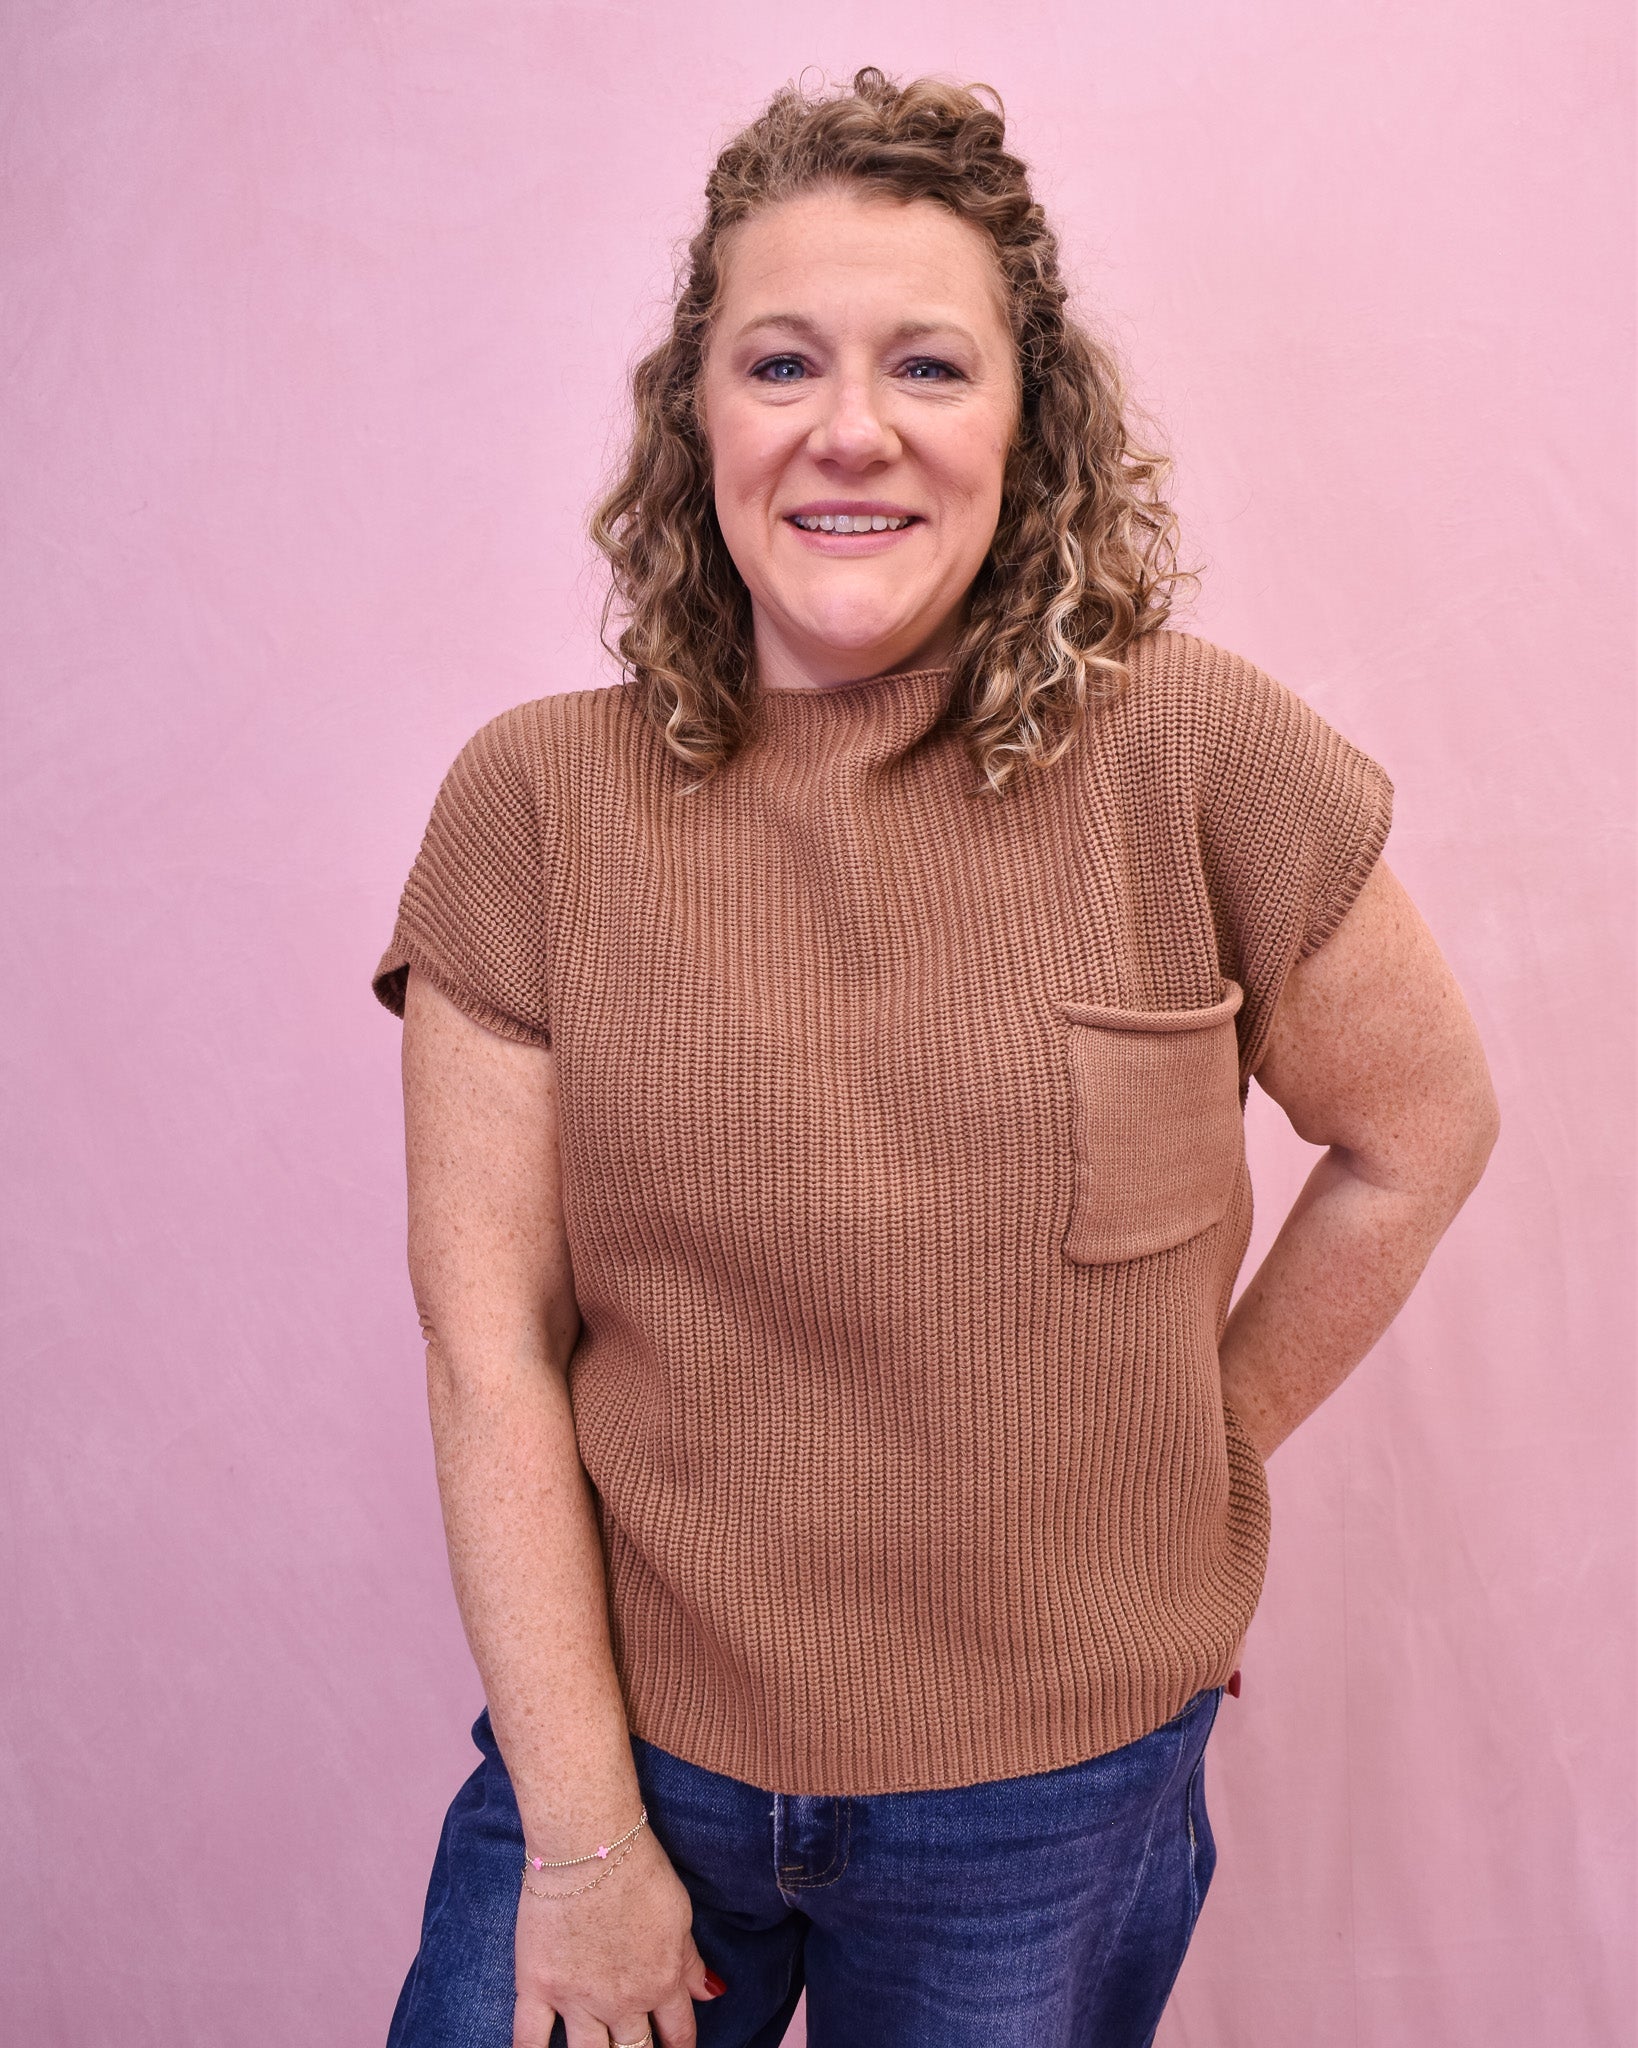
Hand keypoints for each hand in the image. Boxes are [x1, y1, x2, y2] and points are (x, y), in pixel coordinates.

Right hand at [511, 1825, 723, 2047]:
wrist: (589, 1846)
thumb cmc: (639, 1869)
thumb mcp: (679, 1914)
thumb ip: (690, 1962)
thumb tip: (712, 1991)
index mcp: (661, 1983)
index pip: (678, 2033)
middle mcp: (622, 2002)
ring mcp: (577, 2000)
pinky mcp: (537, 1987)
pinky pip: (529, 2040)